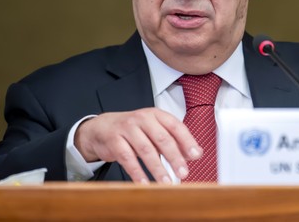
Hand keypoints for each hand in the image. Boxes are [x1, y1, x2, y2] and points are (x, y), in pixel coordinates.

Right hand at [74, 108, 199, 183]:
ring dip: (157, 168)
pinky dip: (136, 172)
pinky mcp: (114, 140)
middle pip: (162, 138)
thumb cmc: (134, 130)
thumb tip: (195, 154)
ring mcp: (127, 128)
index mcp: (157, 115)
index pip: (176, 126)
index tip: (195, 155)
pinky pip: (127, 158)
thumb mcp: (155, 131)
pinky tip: (144, 183)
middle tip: (183, 173)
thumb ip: (175, 141)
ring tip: (166, 182)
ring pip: (146, 149)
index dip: (187, 141)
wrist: (103, 127)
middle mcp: (143, 119)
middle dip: (174, 157)